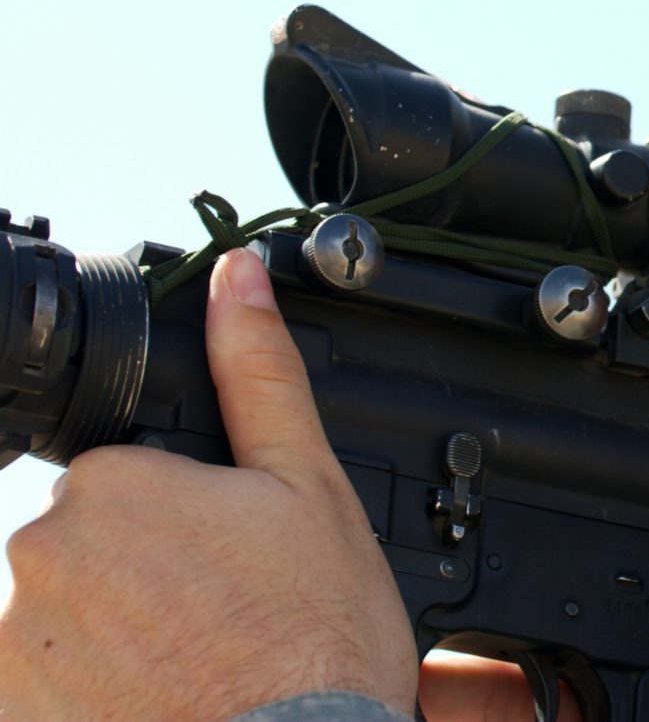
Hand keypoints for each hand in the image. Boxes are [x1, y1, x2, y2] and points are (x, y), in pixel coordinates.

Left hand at [0, 247, 416, 720]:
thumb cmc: (314, 640)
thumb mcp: (312, 487)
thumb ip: (258, 374)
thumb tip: (235, 274)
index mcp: (111, 485)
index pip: (125, 481)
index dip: (186, 522)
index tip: (230, 568)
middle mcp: (39, 559)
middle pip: (84, 553)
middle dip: (140, 581)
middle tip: (218, 624)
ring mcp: (13, 647)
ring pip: (59, 626)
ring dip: (108, 647)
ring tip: (188, 677)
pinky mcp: (6, 711)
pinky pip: (37, 689)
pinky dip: (81, 702)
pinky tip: (149, 707)